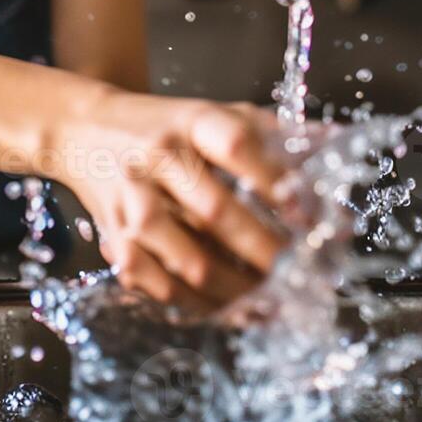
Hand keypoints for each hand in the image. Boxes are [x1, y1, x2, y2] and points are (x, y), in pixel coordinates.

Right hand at [51, 92, 296, 310]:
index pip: (236, 145)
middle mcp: (158, 159)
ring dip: (239, 290)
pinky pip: (161, 285)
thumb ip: (271, 131)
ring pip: (192, 261)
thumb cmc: (164, 125)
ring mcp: (133, 203)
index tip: (307, 213)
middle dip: (266, 251)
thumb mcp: (212, 111)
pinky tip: (231, 310)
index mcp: (190, 121)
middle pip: (217, 212)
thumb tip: (337, 143)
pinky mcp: (116, 239)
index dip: (273, 180)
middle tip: (302, 274)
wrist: (83, 131)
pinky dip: (201, 305)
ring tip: (273, 302)